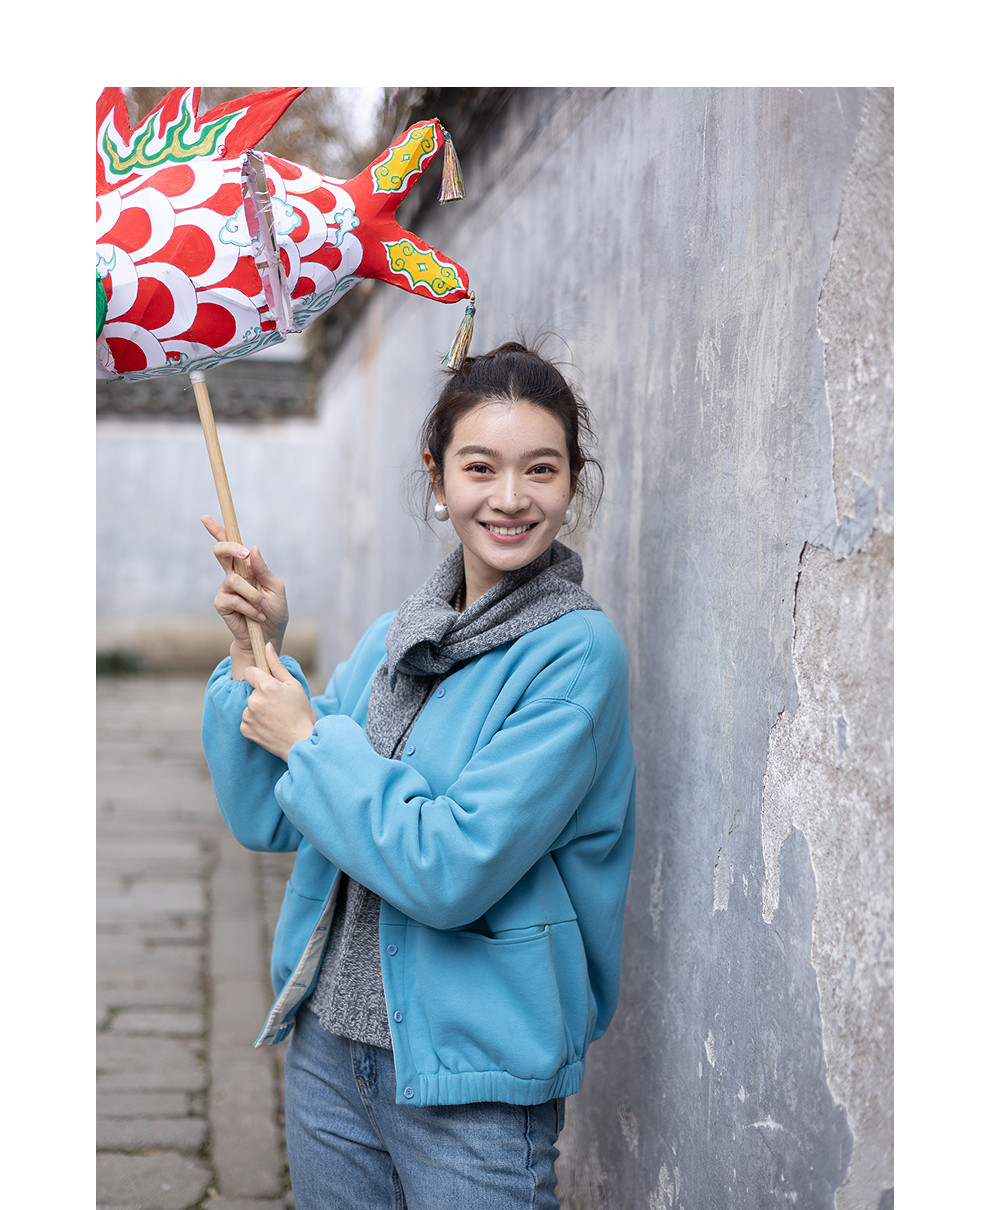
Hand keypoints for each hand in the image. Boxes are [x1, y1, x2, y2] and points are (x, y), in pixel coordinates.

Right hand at [202, 514, 288, 675]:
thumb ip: (263, 569)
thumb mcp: (275, 588)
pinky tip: (256, 616)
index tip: (204, 517)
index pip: (229, 544)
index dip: (217, 530)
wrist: (269, 636)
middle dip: (231, 548)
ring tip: (263, 608)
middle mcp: (233, 575)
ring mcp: (225, 589)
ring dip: (253, 595)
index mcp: (246, 567)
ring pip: (234, 580)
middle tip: (244, 554)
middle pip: (220, 552)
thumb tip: (253, 549)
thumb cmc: (274, 611)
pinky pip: (233, 599)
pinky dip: (248, 607)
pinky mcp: (221, 604)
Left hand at [241, 644, 317, 759]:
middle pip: (252, 690)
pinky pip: (247, 720)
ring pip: (249, 705)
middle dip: (262, 694)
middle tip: (279, 705)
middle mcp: (253, 700)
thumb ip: (277, 665)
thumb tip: (267, 646)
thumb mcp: (294, 686)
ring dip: (258, 709)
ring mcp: (247, 715)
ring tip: (276, 717)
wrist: (302, 743)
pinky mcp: (245, 729)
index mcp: (266, 686)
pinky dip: (255, 722)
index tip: (268, 685)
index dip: (259, 676)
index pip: (250, 672)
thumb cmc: (302, 713)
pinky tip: (270, 726)